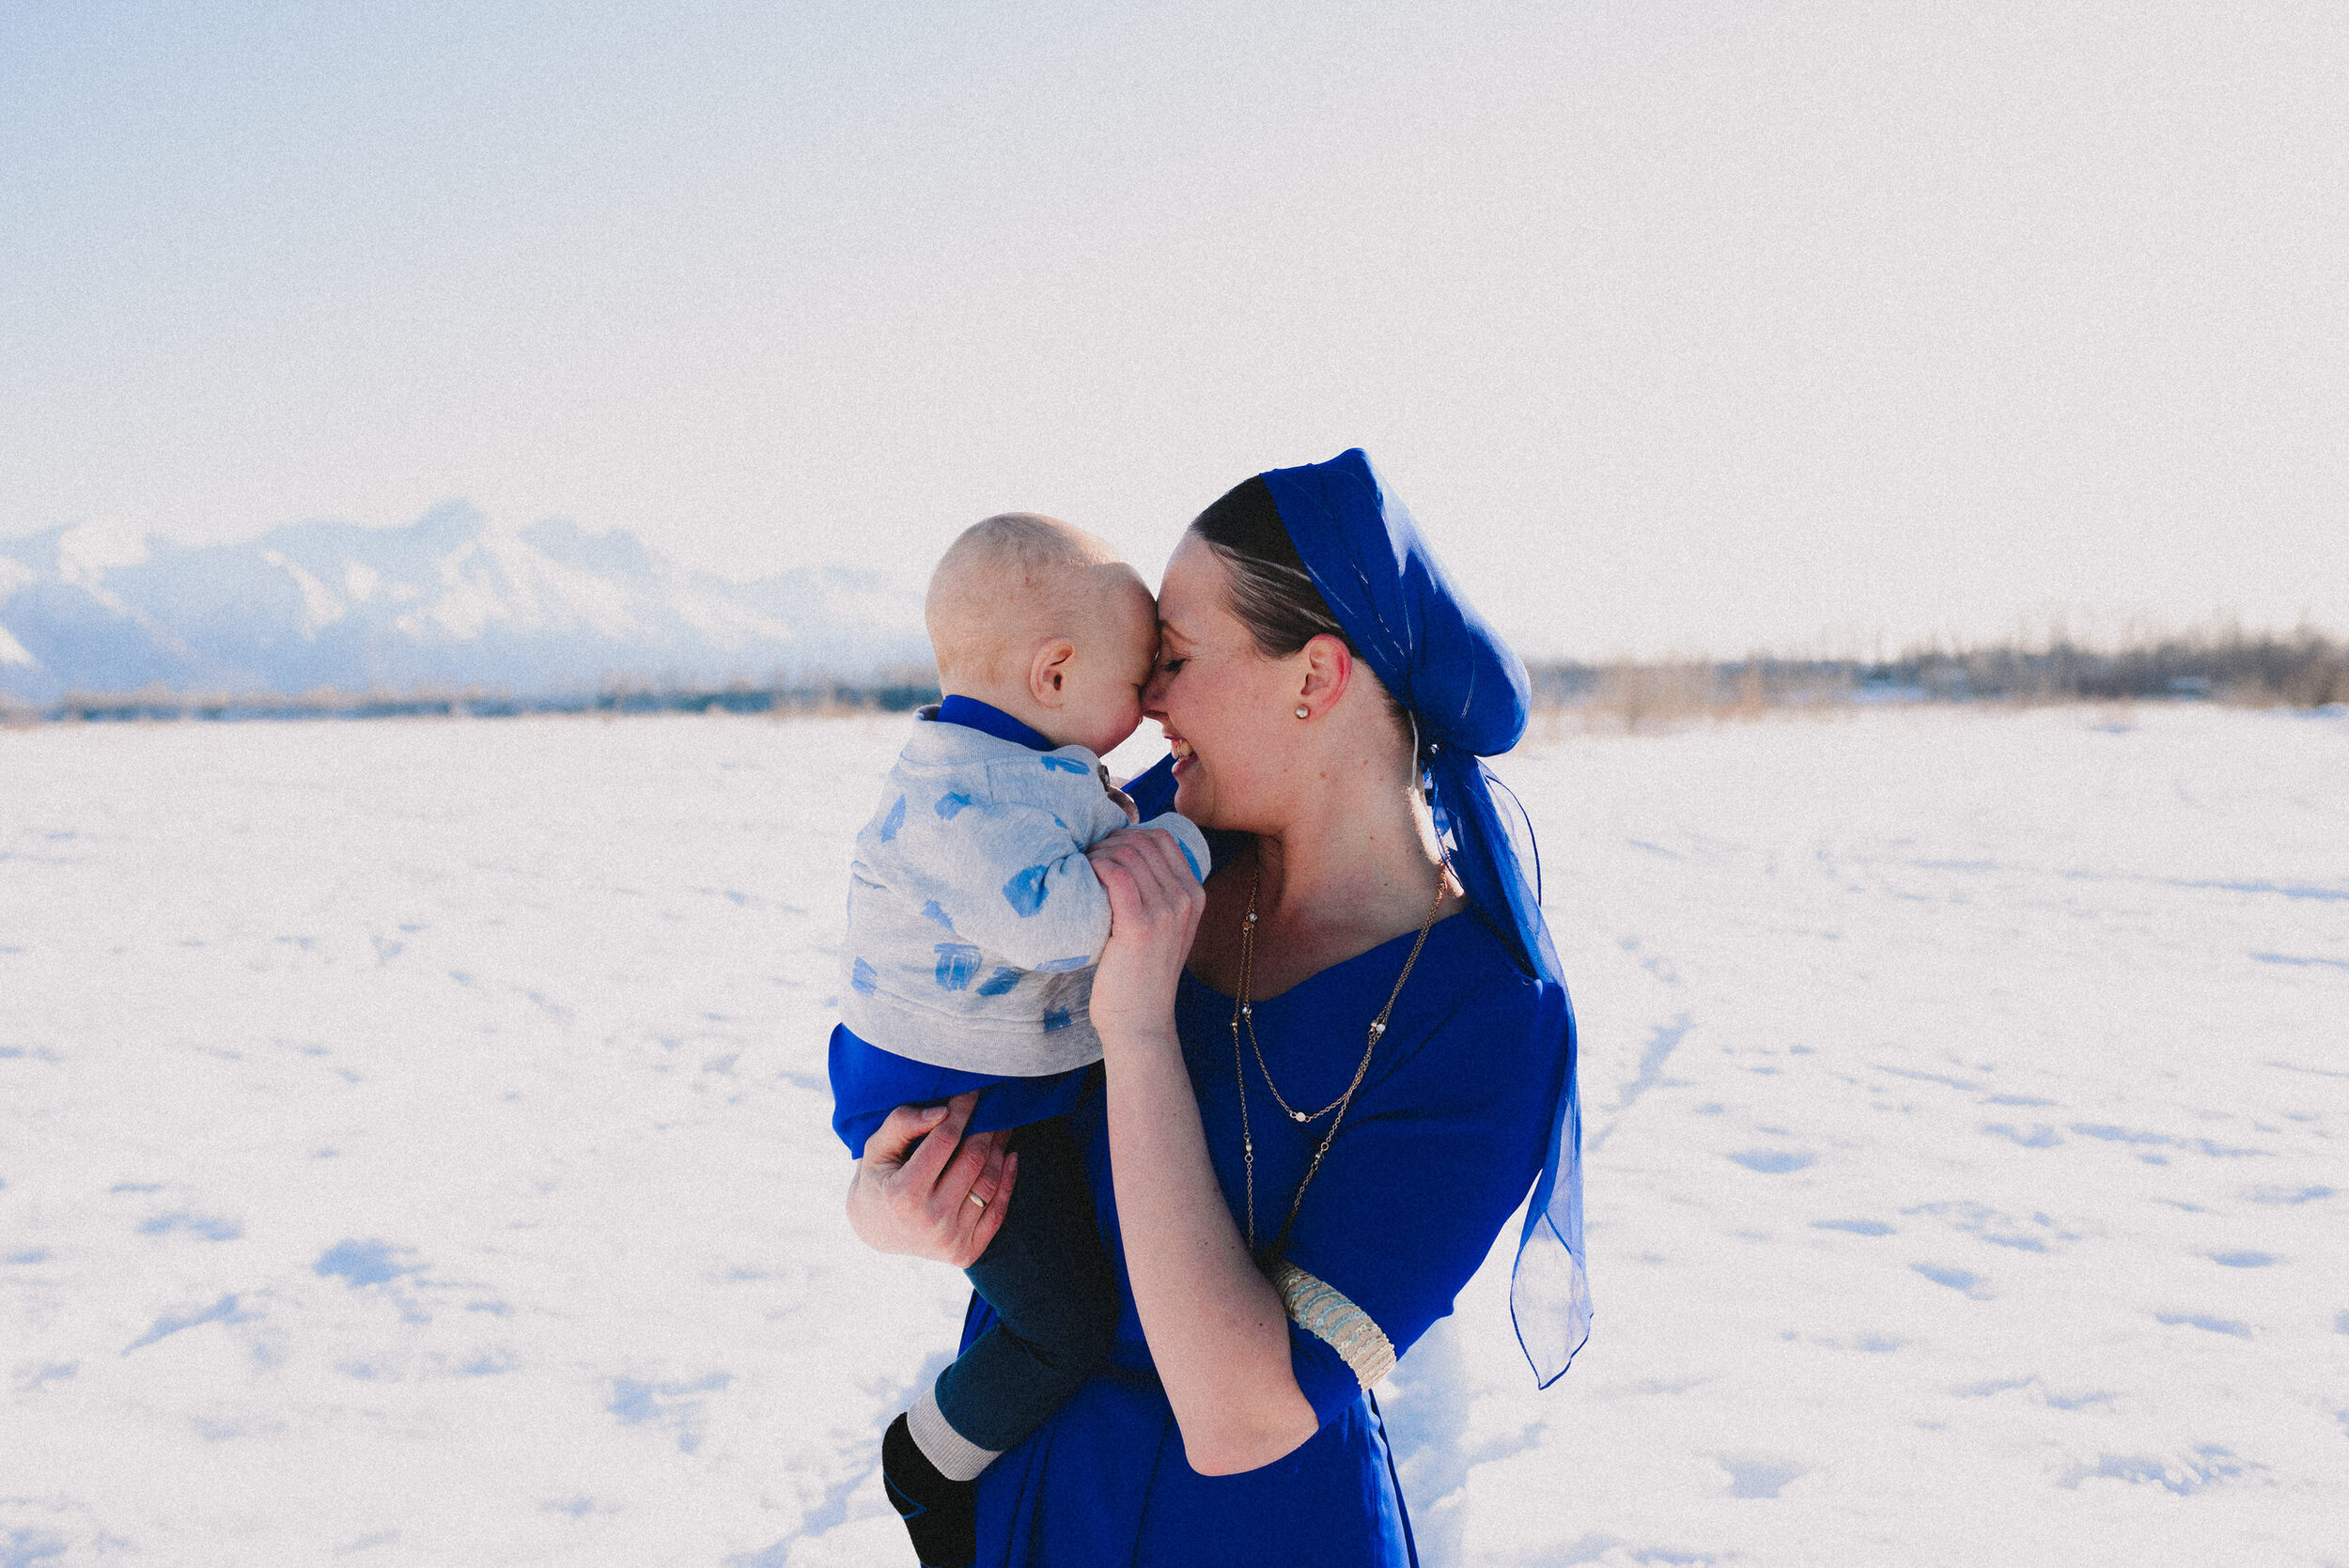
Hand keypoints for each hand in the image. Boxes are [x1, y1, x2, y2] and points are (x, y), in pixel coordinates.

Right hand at [844, 1091, 1016, 1267]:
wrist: (876, 1231)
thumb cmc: (878, 1179)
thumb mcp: (875, 1148)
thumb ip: (901, 1124)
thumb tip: (942, 1112)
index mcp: (903, 1194)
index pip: (945, 1140)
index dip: (962, 1111)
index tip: (972, 1091)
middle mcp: (930, 1220)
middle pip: (973, 1160)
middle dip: (987, 1126)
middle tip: (994, 1105)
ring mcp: (951, 1240)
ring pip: (989, 1183)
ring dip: (1000, 1149)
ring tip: (1002, 1126)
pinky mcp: (966, 1253)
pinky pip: (998, 1212)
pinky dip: (1008, 1181)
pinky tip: (1009, 1155)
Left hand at [1084, 826, 1205, 1049]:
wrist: (1140, 1021)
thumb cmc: (1140, 975)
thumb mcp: (1162, 929)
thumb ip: (1155, 894)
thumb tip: (1120, 855)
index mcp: (1194, 894)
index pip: (1161, 839)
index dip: (1127, 835)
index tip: (1104, 851)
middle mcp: (1185, 899)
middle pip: (1142, 843)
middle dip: (1108, 842)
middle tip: (1085, 860)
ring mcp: (1166, 912)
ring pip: (1128, 855)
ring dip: (1098, 855)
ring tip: (1081, 871)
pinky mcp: (1140, 926)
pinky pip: (1117, 876)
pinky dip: (1096, 869)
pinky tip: (1084, 879)